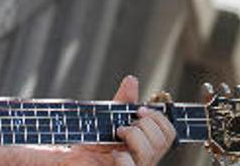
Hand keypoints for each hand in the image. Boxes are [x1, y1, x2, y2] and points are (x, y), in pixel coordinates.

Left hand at [61, 75, 176, 165]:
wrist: (71, 162)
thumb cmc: (88, 147)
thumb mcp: (106, 121)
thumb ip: (121, 103)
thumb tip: (132, 81)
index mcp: (144, 146)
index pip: (168, 133)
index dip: (159, 118)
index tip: (140, 110)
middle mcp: (142, 159)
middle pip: (163, 141)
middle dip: (146, 125)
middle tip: (125, 124)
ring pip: (150, 153)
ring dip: (133, 136)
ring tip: (117, 134)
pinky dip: (123, 157)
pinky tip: (112, 155)